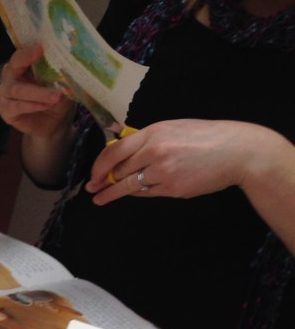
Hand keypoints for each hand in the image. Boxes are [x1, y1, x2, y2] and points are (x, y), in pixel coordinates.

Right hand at [0, 45, 73, 138]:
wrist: (54, 122)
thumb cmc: (56, 97)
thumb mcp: (63, 83)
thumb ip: (62, 73)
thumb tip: (71, 64)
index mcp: (23, 65)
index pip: (21, 54)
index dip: (28, 51)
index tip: (41, 48)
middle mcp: (11, 77)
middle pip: (13, 67)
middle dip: (27, 61)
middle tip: (42, 58)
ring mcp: (6, 94)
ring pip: (17, 90)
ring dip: (38, 93)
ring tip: (56, 96)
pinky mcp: (5, 111)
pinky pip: (16, 107)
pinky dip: (32, 106)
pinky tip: (46, 106)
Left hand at [84, 119, 270, 204]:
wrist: (237, 151)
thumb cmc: (206, 138)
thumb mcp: (174, 128)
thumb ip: (148, 140)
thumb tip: (124, 153)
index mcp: (154, 132)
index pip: (115, 150)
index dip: (100, 165)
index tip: (94, 173)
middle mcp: (155, 151)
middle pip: (119, 169)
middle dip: (103, 181)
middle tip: (92, 188)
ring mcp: (163, 171)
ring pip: (129, 185)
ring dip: (111, 193)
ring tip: (99, 199)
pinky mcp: (172, 187)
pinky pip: (147, 192)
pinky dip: (138, 193)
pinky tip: (130, 194)